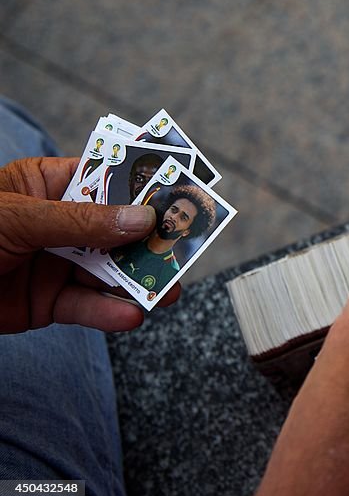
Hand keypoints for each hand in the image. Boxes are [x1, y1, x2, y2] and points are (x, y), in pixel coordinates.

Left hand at [0, 157, 171, 332]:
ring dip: (140, 282)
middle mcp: (57, 224)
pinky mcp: (47, 302)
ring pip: (109, 272)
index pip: (105, 179)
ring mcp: (54, 264)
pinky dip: (109, 313)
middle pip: (117, 230)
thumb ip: (80, 220)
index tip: (179, 196)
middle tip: (183, 250)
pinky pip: (85, 307)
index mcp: (46, 186)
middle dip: (150, 241)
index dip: (141, 188)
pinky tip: (131, 316)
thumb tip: (142, 219)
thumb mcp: (18, 218)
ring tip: (169, 291)